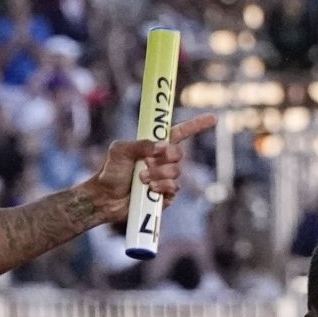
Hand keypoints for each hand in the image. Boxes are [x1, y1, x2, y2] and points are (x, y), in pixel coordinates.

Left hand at [77, 116, 216, 225]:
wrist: (104, 198)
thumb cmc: (110, 172)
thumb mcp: (120, 150)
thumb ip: (140, 144)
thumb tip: (161, 146)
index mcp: (155, 147)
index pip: (181, 133)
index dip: (197, 125)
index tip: (213, 118)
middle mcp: (163, 161)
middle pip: (179, 154)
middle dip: (165, 158)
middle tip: (145, 163)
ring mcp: (165, 179)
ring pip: (176, 172)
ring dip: (158, 174)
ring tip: (141, 179)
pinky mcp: (165, 196)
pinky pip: (174, 188)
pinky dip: (162, 187)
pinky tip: (149, 189)